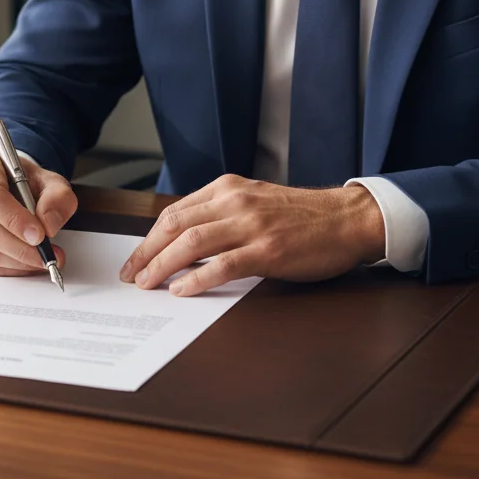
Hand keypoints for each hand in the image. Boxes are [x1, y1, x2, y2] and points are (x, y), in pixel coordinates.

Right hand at [0, 150, 77, 276]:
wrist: (8, 186)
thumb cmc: (25, 181)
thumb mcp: (50, 180)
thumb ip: (57, 198)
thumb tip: (48, 226)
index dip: (14, 219)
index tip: (39, 235)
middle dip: (20, 247)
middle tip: (47, 254)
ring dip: (17, 261)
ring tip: (43, 260)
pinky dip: (9, 268)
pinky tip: (28, 263)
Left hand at [119, 174, 385, 295]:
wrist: (347, 218)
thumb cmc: (302, 215)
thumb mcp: (255, 200)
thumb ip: (223, 213)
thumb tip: (185, 240)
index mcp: (229, 188)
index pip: (176, 211)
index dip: (150, 237)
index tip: (136, 258)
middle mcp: (235, 201)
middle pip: (176, 225)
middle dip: (147, 252)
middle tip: (131, 276)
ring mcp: (251, 225)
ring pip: (192, 242)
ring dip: (163, 265)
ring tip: (148, 285)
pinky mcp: (268, 250)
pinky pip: (223, 264)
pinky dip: (197, 278)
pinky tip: (182, 291)